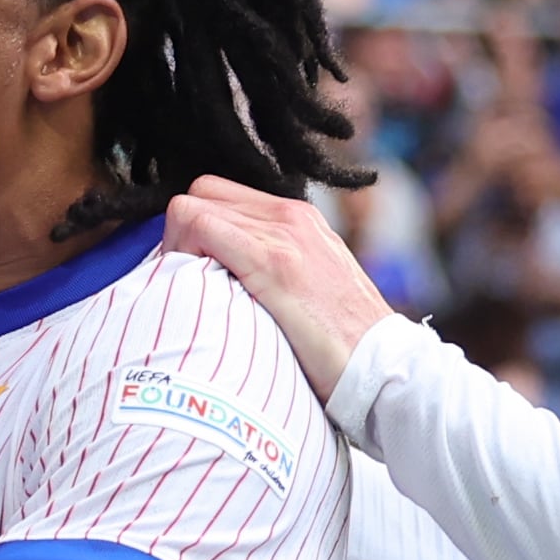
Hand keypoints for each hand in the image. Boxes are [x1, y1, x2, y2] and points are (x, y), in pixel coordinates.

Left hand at [160, 174, 389, 402]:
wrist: (383, 368)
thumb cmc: (342, 347)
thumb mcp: (311, 291)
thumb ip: (273, 271)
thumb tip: (224, 279)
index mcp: (299, 220)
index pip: (221, 195)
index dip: (195, 228)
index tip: (189, 271)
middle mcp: (290, 215)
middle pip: (202, 191)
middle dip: (181, 232)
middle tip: (181, 281)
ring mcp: (283, 234)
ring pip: (193, 206)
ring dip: (177, 248)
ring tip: (187, 294)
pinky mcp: (274, 261)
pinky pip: (201, 226)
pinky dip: (181, 255)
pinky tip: (194, 295)